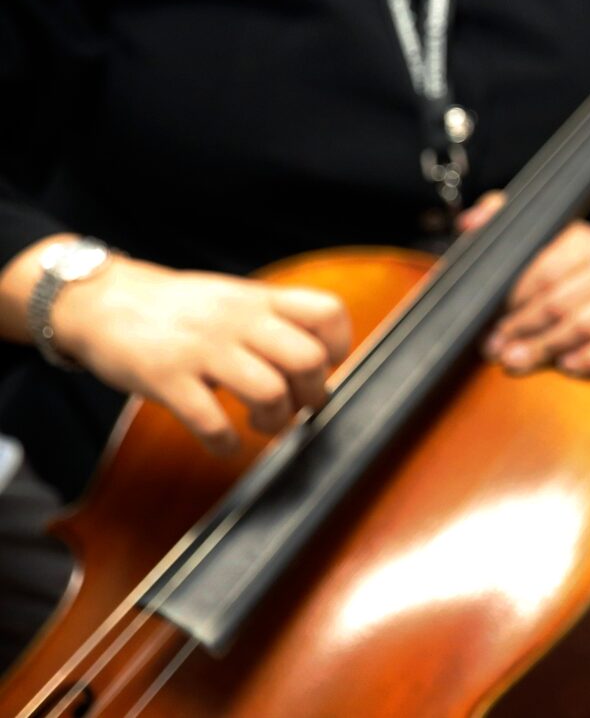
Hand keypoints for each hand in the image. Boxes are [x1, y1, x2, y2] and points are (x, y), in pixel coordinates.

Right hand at [50, 256, 350, 454]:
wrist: (99, 299)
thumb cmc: (175, 308)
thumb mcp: (231, 298)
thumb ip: (272, 322)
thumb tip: (318, 364)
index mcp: (257, 300)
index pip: (325, 311)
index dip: (338, 345)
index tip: (326, 367)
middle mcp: (236, 321)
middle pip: (307, 359)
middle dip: (312, 395)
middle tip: (299, 407)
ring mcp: (201, 349)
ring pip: (269, 392)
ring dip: (275, 422)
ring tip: (263, 425)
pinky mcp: (166, 378)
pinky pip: (211, 422)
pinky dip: (226, 444)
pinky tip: (224, 444)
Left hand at [460, 192, 589, 376]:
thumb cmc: (581, 271)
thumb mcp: (548, 238)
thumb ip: (504, 223)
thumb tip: (470, 222)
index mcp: (585, 243)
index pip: (545, 270)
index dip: (514, 296)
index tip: (489, 313)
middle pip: (559, 302)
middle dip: (521, 327)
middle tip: (493, 345)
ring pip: (584, 327)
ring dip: (545, 347)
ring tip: (515, 359)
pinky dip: (589, 359)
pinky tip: (565, 365)